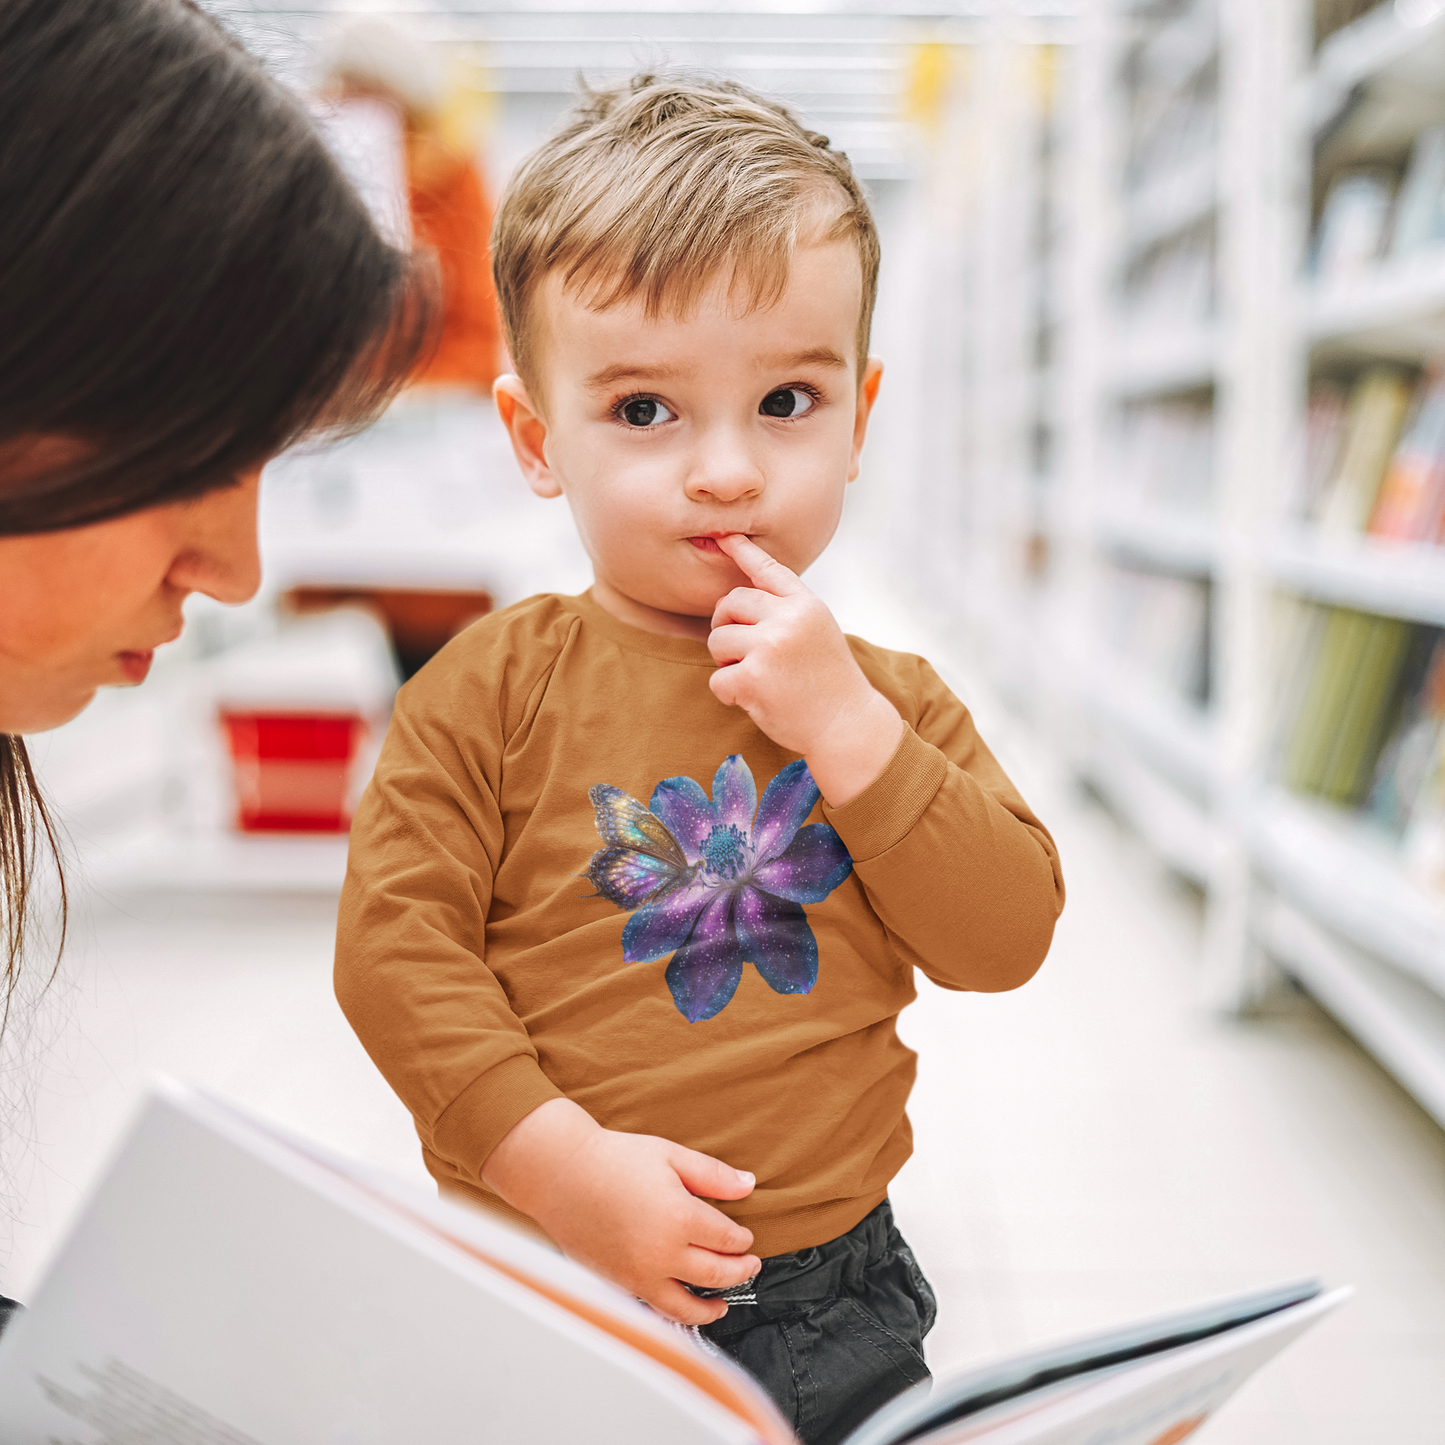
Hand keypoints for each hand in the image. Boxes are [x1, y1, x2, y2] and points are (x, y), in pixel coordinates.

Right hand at [480, 1098, 761, 1324]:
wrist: (562, 1175)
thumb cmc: (612, 1160)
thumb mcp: (670, 1155)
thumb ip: (712, 1175)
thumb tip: (747, 1185)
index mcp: (680, 1217)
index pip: (727, 1239)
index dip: (742, 1239)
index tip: (746, 1237)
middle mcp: (663, 1253)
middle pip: (717, 1274)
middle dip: (740, 1271)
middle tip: (750, 1266)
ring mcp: (641, 1274)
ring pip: (688, 1306)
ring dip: (713, 1307)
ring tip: (724, 1303)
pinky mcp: (621, 1285)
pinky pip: (657, 1309)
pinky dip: (677, 1314)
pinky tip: (684, 1306)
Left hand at [709, 534, 903, 807]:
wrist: (846, 725)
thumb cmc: (828, 682)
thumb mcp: (818, 632)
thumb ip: (787, 611)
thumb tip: (740, 597)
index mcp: (806, 605)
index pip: (768, 571)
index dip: (743, 551)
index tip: (724, 536)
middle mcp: (789, 619)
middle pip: (729, 604)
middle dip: (724, 626)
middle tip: (739, 651)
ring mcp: (770, 646)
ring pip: (717, 641)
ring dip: (725, 663)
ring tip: (754, 678)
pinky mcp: (753, 677)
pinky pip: (717, 678)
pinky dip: (728, 693)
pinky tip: (752, 699)